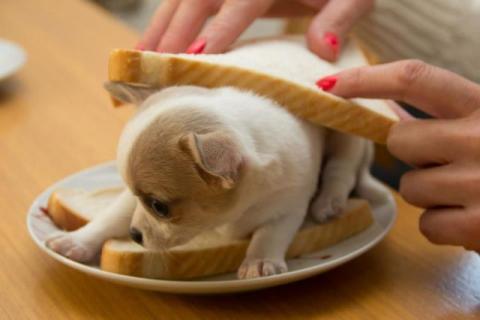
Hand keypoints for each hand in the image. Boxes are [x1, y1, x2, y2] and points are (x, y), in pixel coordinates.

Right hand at [137, 0, 373, 60]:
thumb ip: (340, 18)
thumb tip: (323, 50)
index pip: (242, 0)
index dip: (218, 30)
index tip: (194, 60)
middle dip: (173, 34)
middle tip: (150, 69)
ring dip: (158, 28)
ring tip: (137, 61)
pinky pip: (185, 0)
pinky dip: (166, 23)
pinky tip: (150, 43)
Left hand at [316, 60, 479, 250]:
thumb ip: (447, 115)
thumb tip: (391, 110)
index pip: (417, 79)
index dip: (368, 80)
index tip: (330, 84)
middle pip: (400, 141)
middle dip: (412, 154)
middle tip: (447, 161)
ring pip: (410, 188)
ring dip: (432, 193)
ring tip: (472, 193)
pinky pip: (427, 226)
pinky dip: (445, 226)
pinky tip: (476, 220)